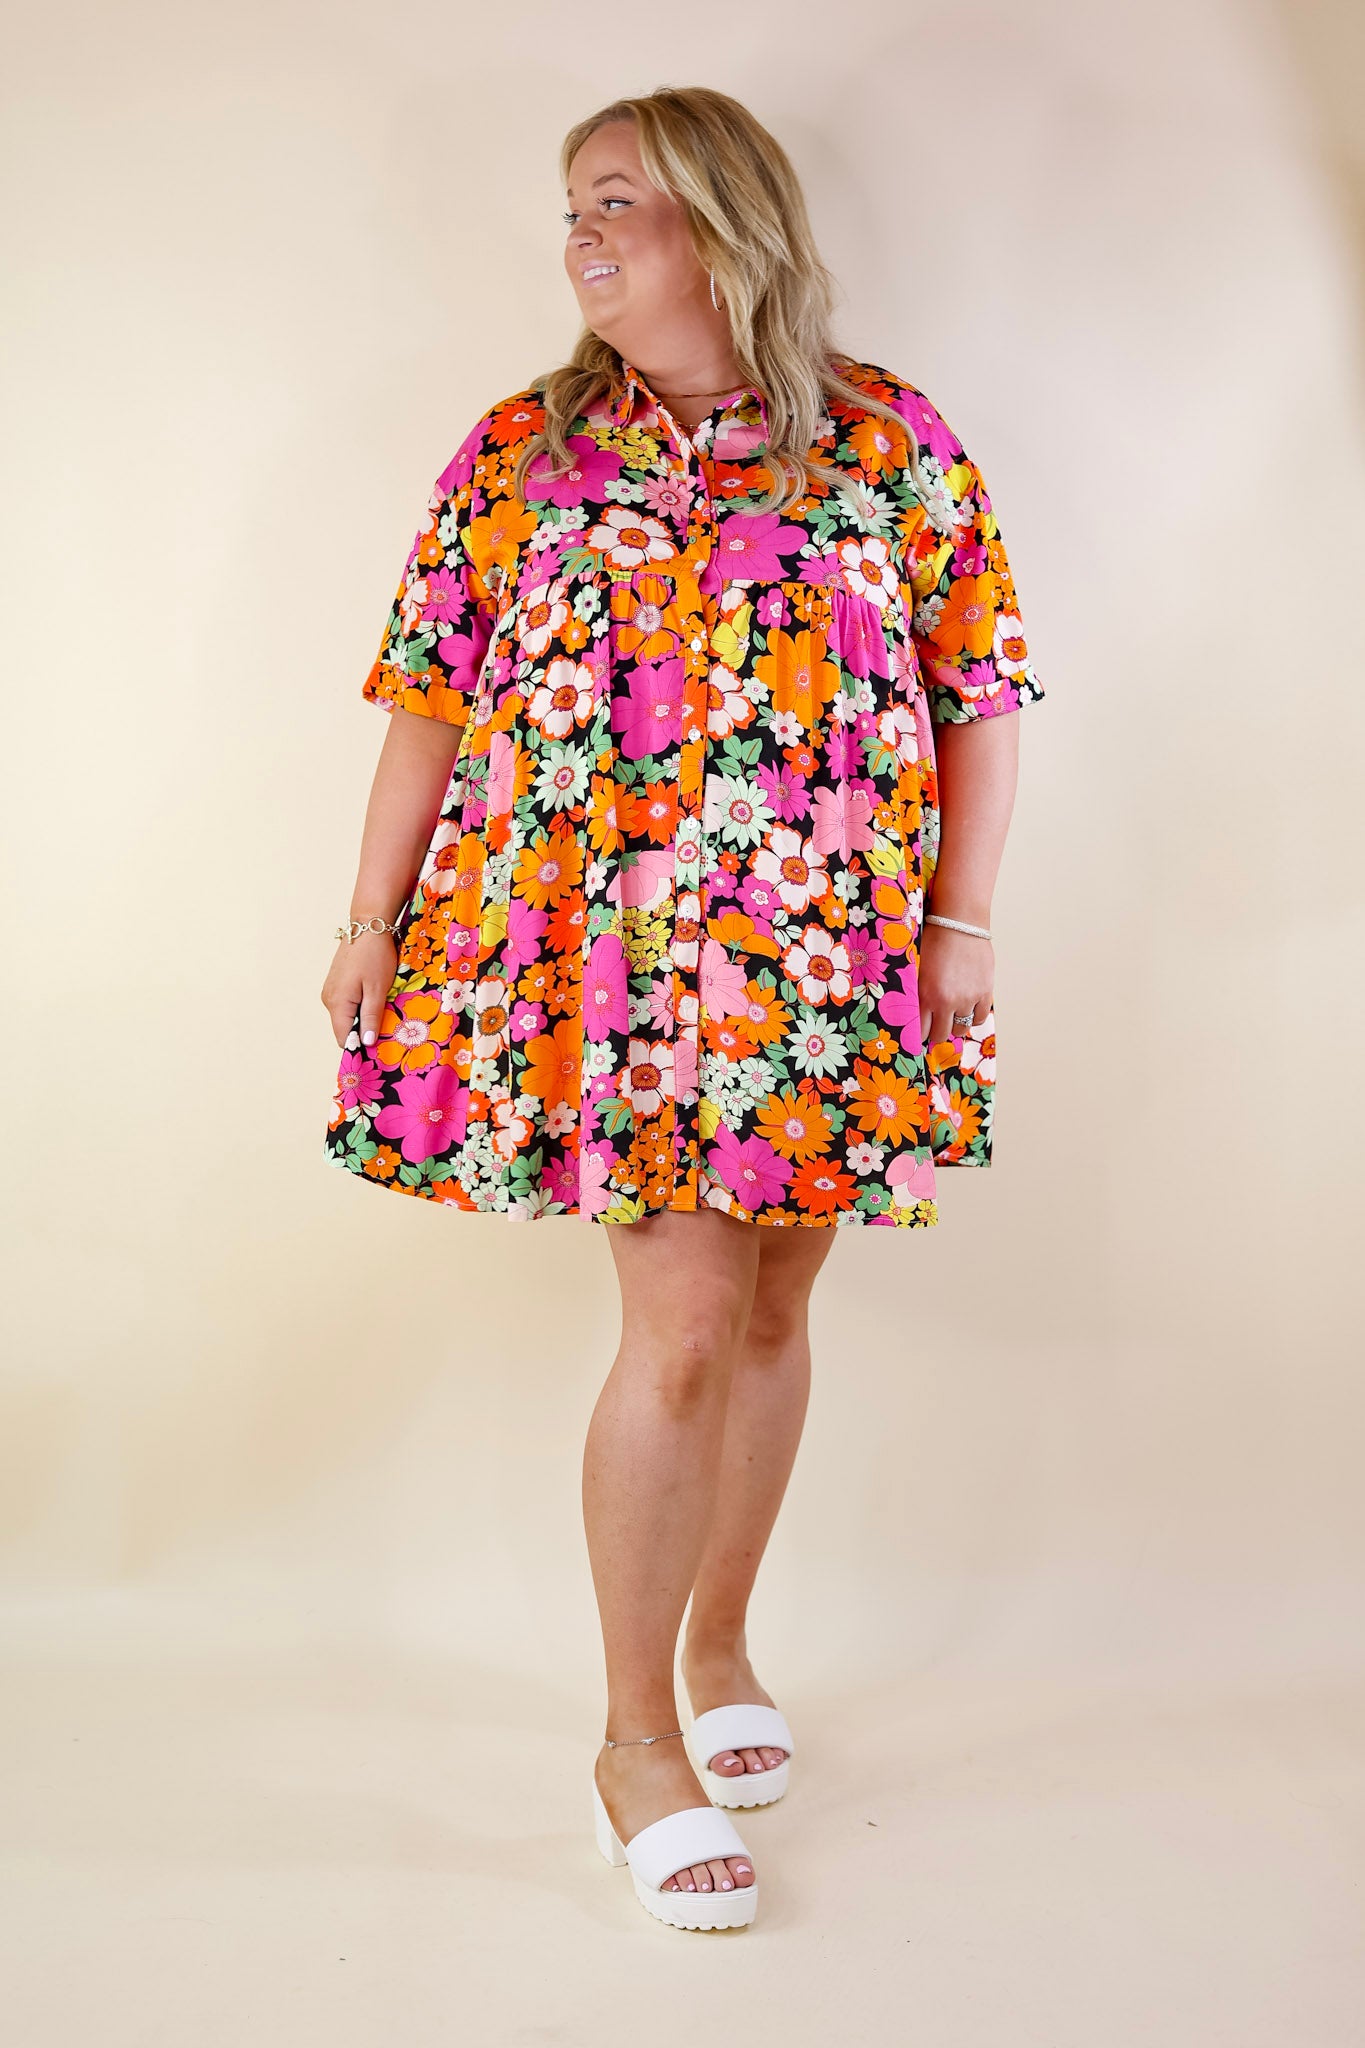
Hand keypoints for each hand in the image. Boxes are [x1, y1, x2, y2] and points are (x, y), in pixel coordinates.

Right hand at [320, 931, 396, 1049]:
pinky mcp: (335, 984)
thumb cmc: (375, 956)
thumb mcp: (378, 989)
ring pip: (346, 1017)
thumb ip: (371, 1018)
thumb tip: (366, 1043)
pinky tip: (373, 999)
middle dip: (363, 1032)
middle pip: (344, 1029)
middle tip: (386, 1027)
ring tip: (382, 1010)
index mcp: (337, 1003)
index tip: (379, 1048)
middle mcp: (328, 1000)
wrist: (368, 926)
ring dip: (362, 1019)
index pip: (344, 1039)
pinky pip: (346, 1005)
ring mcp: (330, 991)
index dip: (360, 1047)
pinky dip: (359, 1007)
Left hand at [918, 920, 992, 1047]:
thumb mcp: (915, 967)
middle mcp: (947, 1001)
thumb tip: (909, 1011)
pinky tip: (967, 1009)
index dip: (920, 1034)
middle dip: (937, 1032)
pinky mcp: (985, 992)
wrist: (959, 923)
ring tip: (952, 1014)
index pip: (921, 1032)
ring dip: (956, 1025)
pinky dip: (973, 1017)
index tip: (920, 1030)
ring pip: (961, 1029)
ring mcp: (968, 998)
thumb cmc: (933, 940)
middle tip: (936, 1024)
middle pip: (941, 1035)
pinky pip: (980, 1018)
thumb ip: (914, 991)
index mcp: (926, 995)